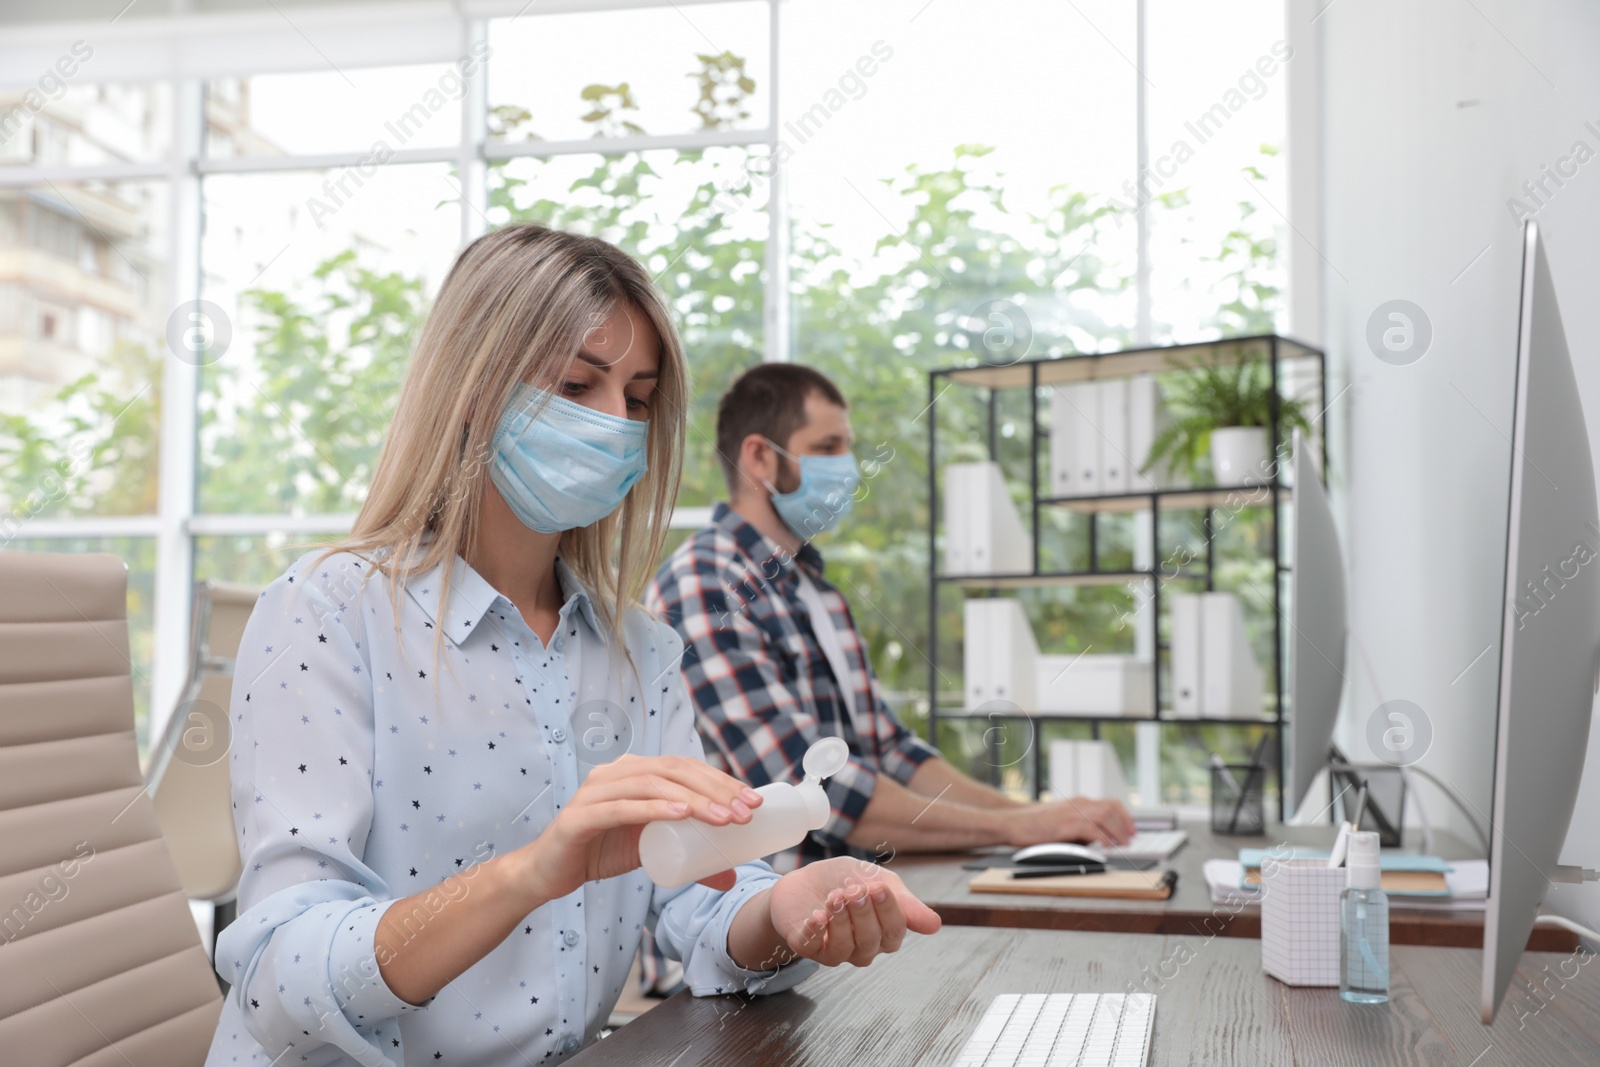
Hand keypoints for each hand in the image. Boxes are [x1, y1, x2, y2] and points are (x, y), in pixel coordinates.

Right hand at [518, 755, 762, 902]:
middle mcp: (615, 772)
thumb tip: (730, 876)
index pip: (686, 767)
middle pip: (674, 771)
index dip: (722, 780)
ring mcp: (595, 790)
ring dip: (693, 800)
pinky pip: (621, 807)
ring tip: (723, 819)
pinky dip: (653, 809)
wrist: (548, 872)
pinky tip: (680, 814)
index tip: (753, 802)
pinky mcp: (580, 816)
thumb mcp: (652, 853)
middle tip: (745, 813)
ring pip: (653, 785)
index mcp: (635, 771)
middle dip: (716, 790)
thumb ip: (688, 860)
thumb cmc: (601, 852)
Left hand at [765, 858, 941, 967]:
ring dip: (840, 919)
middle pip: (871, 940)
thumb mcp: (878, 881)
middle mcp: (862, 948)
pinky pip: (814, 948)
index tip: (877, 886)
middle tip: (853, 889)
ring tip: (834, 897)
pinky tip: (816, 915)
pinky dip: (816, 931)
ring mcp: (836, 951)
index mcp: (884, 933)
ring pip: (844, 947)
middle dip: (862, 912)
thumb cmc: (845, 881)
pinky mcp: (809, 948)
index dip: (888, 910)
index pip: (894, 931)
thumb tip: (935, 925)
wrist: (806, 879)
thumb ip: (904, 903)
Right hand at [1006, 796, 1134, 847]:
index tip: (1130, 829)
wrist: (1012, 822)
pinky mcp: (1066, 824)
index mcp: (1078, 802)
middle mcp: (1078, 804)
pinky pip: (1093, 829)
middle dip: (1125, 823)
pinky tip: (1108, 847)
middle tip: (1131, 838)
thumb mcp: (1062, 824)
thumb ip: (1079, 830)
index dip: (1123, 816)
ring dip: (1118, 831)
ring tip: (1123, 844)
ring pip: (1106, 816)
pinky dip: (1104, 838)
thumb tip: (1096, 841)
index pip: (1109, 804)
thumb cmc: (1033, 825)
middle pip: (1111, 807)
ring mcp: (1072, 812)